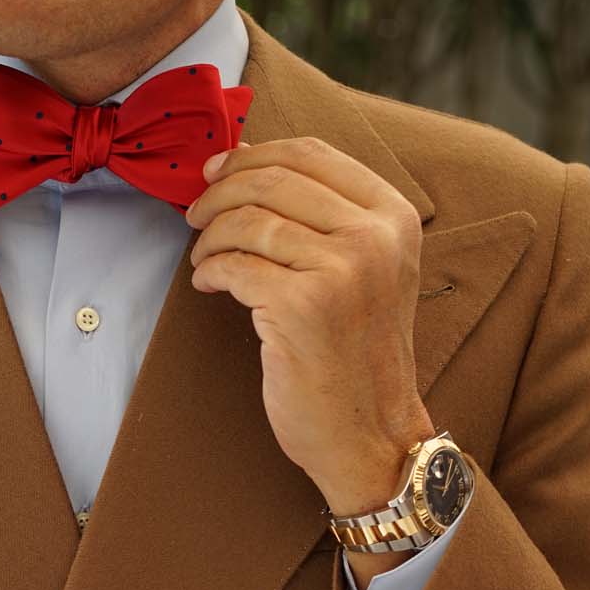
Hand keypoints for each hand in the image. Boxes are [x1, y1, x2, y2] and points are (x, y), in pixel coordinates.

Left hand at [183, 136, 434, 519]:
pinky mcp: (302, 307)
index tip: (217, 170)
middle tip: (195, 214)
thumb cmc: (356, 358)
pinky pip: (236, 266)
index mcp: (393, 217)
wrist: (369, 436)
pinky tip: (208, 284)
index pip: (313, 154)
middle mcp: (373, 237)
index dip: (254, 155)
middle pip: (275, 180)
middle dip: (221, 192)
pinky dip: (211, 271)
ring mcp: (341, 271)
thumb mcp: (367, 273)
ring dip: (211, 236)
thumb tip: (251, 167)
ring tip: (203, 259)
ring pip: (250, 221)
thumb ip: (328, 221)